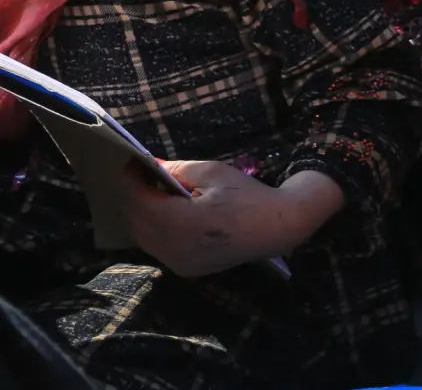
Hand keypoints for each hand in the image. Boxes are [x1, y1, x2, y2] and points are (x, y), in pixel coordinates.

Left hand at [115, 161, 342, 277]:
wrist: (279, 227)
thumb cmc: (249, 196)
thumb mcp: (213, 173)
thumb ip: (178, 170)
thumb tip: (152, 166)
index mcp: (180, 223)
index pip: (138, 200)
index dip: (130, 180)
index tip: (132, 164)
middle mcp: (173, 249)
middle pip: (135, 221)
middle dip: (133, 197)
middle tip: (141, 176)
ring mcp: (178, 263)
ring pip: (142, 237)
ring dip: (141, 215)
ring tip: (153, 194)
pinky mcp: (185, 269)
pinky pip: (157, 248)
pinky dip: (154, 230)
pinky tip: (166, 215)